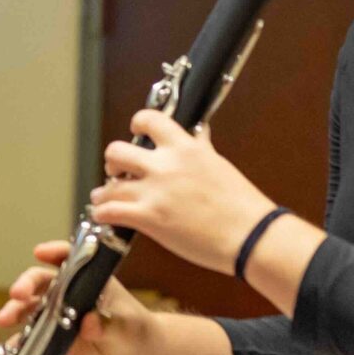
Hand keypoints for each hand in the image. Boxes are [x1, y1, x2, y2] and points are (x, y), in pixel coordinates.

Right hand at [0, 238, 149, 354]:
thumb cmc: (133, 330)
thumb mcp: (126, 326)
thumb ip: (108, 324)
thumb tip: (89, 323)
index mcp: (86, 279)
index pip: (69, 259)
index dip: (54, 252)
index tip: (41, 253)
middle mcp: (65, 292)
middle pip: (39, 281)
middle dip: (25, 284)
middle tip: (18, 294)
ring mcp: (53, 315)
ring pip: (27, 308)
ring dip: (14, 311)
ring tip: (5, 319)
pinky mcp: (48, 339)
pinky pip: (27, 341)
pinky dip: (14, 345)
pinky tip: (3, 351)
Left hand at [88, 110, 274, 272]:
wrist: (251, 235)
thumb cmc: (242, 205)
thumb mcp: (219, 165)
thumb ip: (201, 147)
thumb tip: (200, 133)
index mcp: (186, 148)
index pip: (149, 119)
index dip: (136, 124)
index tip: (135, 132)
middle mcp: (166, 165)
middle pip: (117, 150)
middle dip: (113, 162)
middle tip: (117, 171)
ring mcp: (155, 192)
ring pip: (109, 186)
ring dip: (103, 193)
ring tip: (104, 198)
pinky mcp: (150, 218)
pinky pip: (110, 212)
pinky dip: (102, 215)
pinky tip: (105, 217)